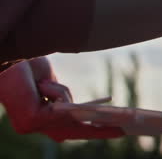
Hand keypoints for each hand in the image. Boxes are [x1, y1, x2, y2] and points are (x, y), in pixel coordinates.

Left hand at [0, 57, 123, 141]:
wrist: (8, 59)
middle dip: (97, 130)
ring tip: (41, 85)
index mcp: (34, 118)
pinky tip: (38, 85)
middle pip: (71, 131)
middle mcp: (30, 126)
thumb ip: (64, 100)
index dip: (89, 131)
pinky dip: (55, 92)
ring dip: (61, 95)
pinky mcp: (31, 121)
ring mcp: (29, 126)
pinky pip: (59, 108)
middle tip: (122, 130)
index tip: (112, 132)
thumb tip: (77, 112)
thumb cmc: (26, 68)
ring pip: (66, 115)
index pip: (66, 128)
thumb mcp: (51, 85)